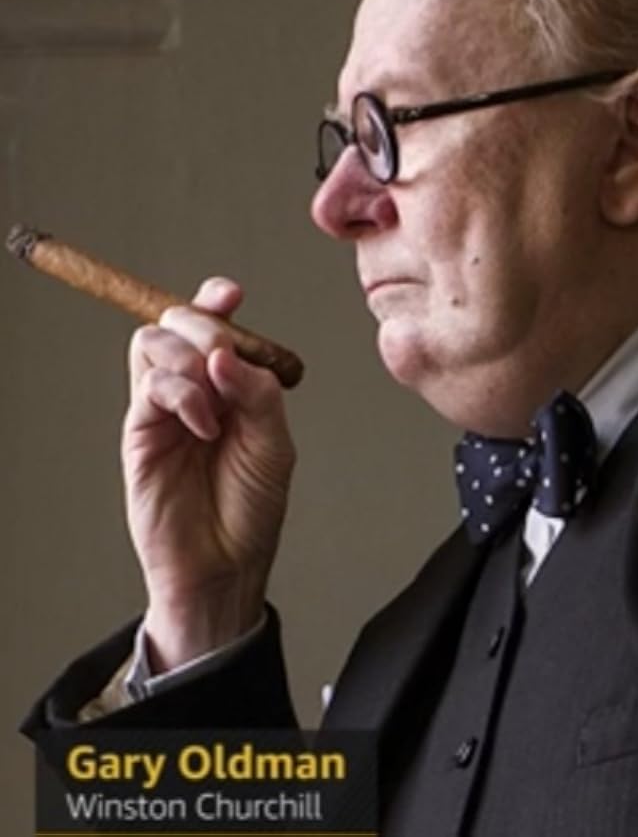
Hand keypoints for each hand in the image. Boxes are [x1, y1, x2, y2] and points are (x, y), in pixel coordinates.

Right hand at [122, 277, 294, 671]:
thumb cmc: (252, 507)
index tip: (231, 295)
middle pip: (177, 322)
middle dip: (204, 325)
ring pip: (153, 344)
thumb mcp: (274, 443)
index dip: (216, 301)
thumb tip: (226, 353)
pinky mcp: (141, 433)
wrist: (225, 565)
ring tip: (216, 401)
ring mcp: (164, 410)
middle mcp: (194, 390)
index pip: (213, 326)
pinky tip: (206, 425)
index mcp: (229, 385)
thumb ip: (258, 393)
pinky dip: (182, 393)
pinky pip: (150, 387)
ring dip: (189, 356)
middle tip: (227, 356)